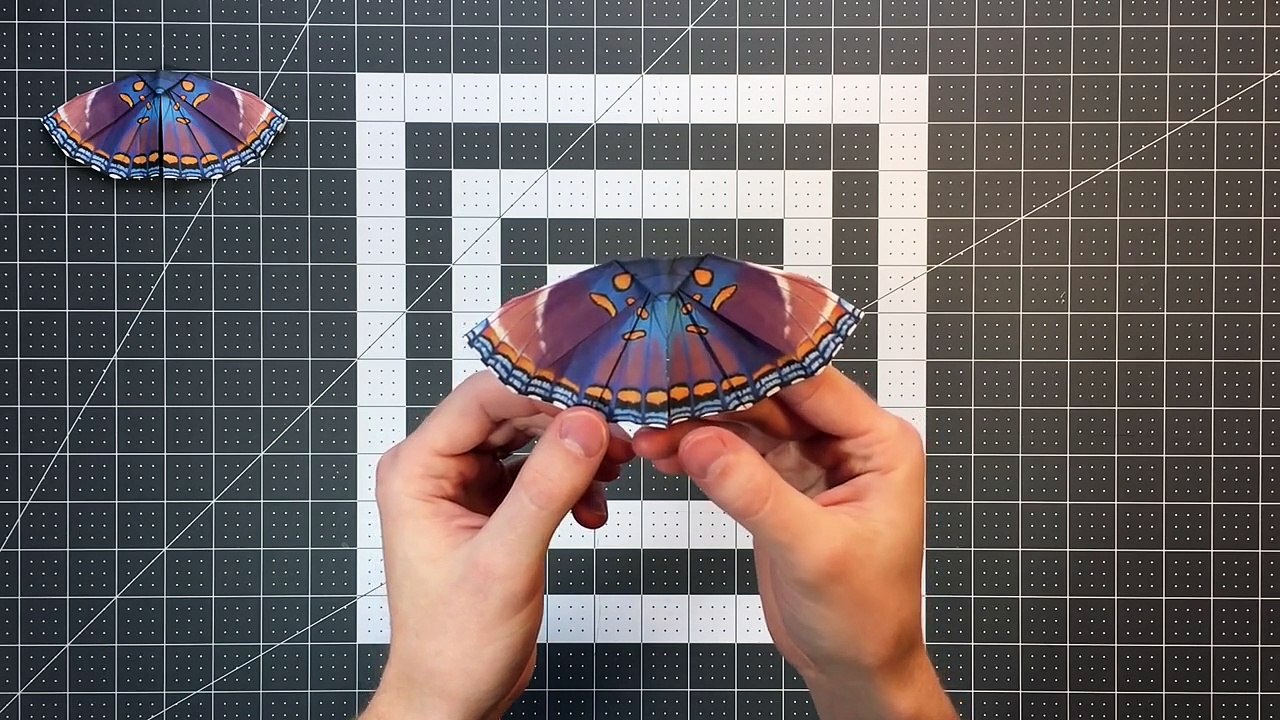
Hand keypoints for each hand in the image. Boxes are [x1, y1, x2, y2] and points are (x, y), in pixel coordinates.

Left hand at [361, 371, 633, 719]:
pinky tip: (593, 509)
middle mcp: (436, 470)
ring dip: (575, 453)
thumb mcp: (504, 561)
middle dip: (568, 422)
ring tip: (615, 470)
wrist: (453, 696)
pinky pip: (538, 473)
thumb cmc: (453, 643)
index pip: (483, 399)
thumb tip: (585, 424)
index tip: (597, 393)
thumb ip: (545, 488)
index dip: (542, 389)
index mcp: (417, 470)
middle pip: (511, 414)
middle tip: (619, 434)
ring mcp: (464, 488)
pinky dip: (571, 484)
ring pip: (530, 441)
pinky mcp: (491, 509)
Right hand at [632, 367, 954, 719]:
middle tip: (661, 402)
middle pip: (774, 399)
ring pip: (749, 424)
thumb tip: (701, 442)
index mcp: (880, 445)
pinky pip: (737, 453)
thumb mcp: (811, 551)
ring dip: (700, 428)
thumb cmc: (865, 615)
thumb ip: (755, 493)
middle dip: (716, 402)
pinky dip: (701, 453)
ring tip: (652, 435)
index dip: (757, 369)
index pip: (813, 385)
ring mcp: (813, 462)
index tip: (703, 355)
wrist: (854, 666)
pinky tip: (667, 454)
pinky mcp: (783, 485)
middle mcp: (849, 444)